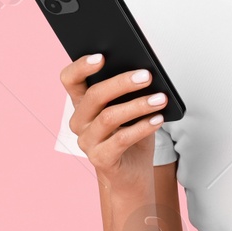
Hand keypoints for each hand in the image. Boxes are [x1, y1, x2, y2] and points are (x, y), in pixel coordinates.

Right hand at [58, 53, 167, 193]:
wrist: (132, 174)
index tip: (101, 56)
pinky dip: (142, 127)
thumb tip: (145, 73)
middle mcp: (79, 121)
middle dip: (122, 83)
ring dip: (138, 105)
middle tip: (147, 76)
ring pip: (109, 117)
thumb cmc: (132, 136)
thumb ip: (131, 92)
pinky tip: (158, 119)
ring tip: (160, 99)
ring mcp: (87, 142)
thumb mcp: (131, 110)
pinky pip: (121, 140)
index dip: (81, 66)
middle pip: (94, 95)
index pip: (70, 80)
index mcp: (82, 103)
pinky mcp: (100, 159)